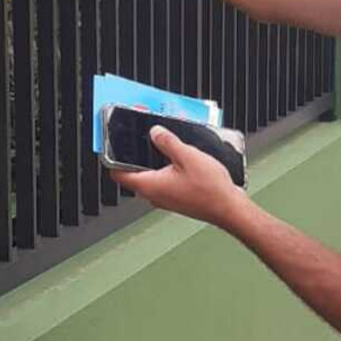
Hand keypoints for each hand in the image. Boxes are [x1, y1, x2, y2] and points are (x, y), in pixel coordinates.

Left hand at [110, 127, 250, 228]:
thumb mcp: (187, 156)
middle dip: (136, 152)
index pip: (117, 173)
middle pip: (134, 171)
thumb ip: (167, 142)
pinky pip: (164, 179)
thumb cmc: (210, 190)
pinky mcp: (176, 197)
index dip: (112, 156)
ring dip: (154, 159)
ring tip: (164, 141)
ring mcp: (165, 197)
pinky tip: (179, 156)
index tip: (111, 142)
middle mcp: (154, 194)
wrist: (229, 208)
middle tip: (141, 134)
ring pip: (151, 175)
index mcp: (150, 185)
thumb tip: (154, 132)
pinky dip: (167, 166)